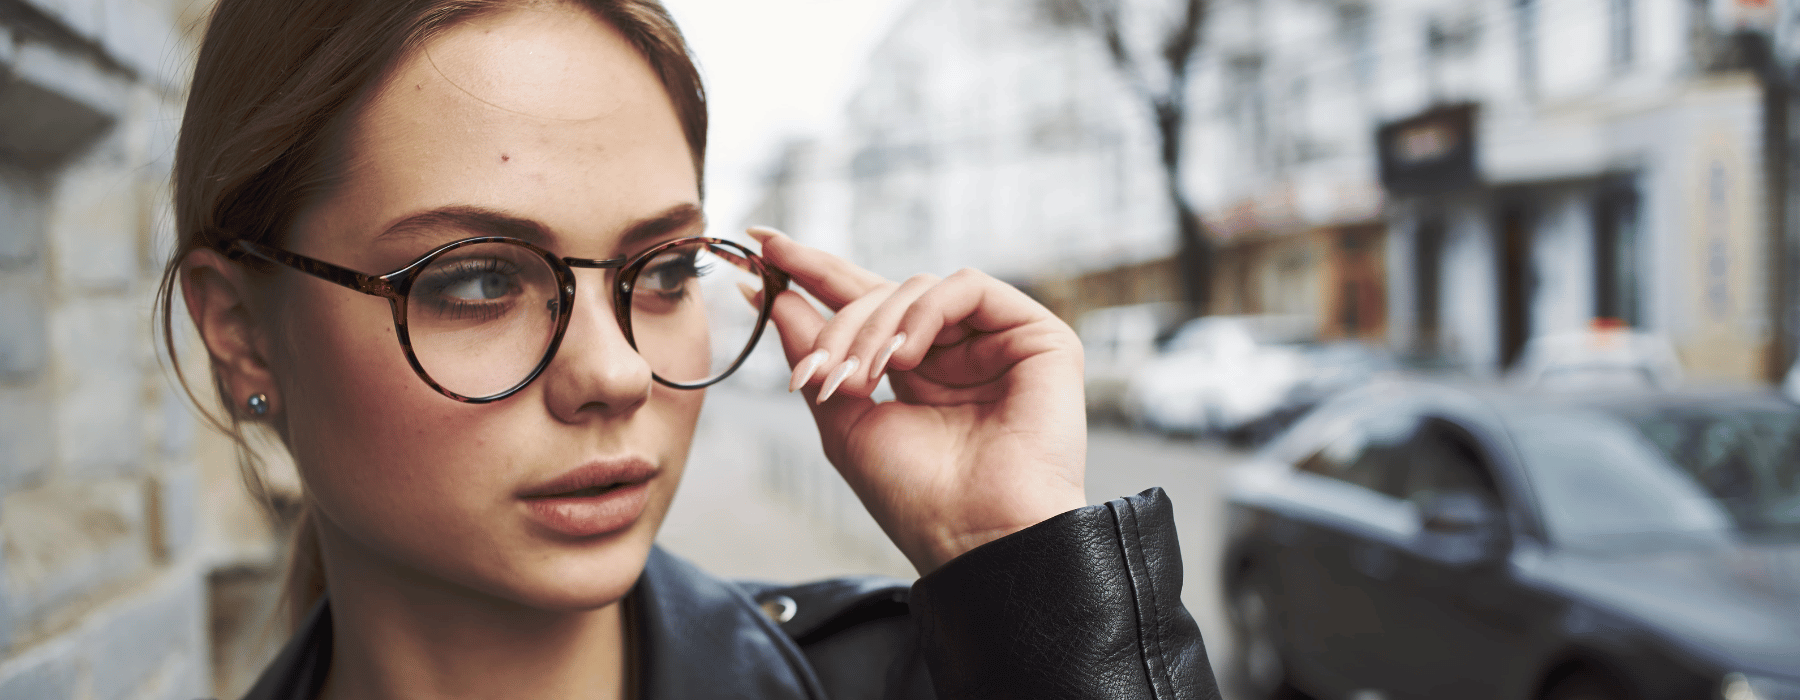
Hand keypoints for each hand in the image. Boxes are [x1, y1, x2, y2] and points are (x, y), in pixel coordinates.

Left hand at [747, 227, 1087, 574]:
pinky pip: (967, 287)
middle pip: (883, 290)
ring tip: (860, 377)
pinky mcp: (1037, 336)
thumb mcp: (845, 423)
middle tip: (813, 365)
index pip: (862, 305)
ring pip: (917, 288)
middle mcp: (956, 350)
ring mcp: (996, 341)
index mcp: (916, 373)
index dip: (813, 271)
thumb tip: (773, 296)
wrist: (978, 537)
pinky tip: (907, 357)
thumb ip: (814, 354)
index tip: (762, 243)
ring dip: (875, 325)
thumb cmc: (918, 499)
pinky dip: (924, 313)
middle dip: (837, 316)